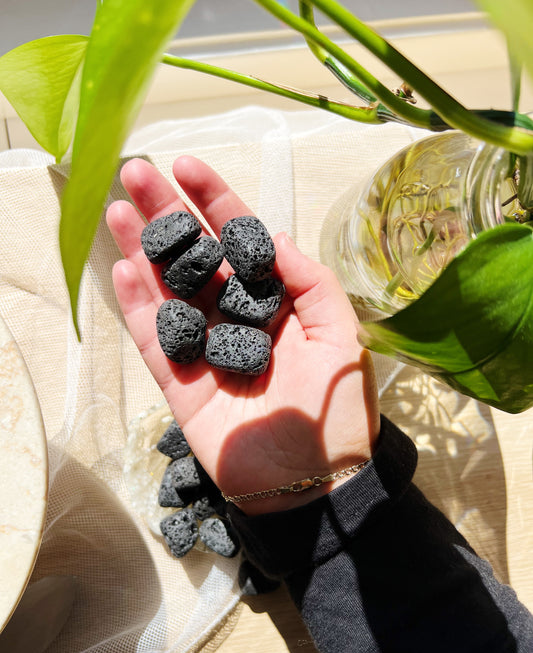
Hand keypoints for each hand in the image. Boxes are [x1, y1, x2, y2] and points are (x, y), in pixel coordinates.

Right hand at [107, 156, 379, 514]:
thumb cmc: (337, 413)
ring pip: (169, 292)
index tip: (189, 167)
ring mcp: (206, 350)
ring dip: (143, 252)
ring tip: (119, 210)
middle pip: (197, 259)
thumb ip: (310, 283)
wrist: (315, 485)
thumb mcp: (341, 338)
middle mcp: (238, 320)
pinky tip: (122, 270)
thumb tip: (273, 236)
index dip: (216, 203)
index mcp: (277, 304)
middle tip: (137, 173)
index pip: (242, 244)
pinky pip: (156, 341)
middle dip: (169, 216)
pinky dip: (139, 308)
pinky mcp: (182, 385)